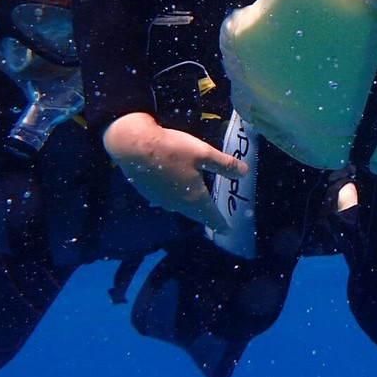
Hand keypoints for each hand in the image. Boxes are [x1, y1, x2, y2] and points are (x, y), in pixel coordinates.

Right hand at [102, 112, 247, 231]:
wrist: (131, 145)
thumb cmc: (171, 149)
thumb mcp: (203, 153)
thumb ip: (224, 165)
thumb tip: (245, 173)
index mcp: (193, 198)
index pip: (211, 216)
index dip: (221, 224)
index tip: (228, 231)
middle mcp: (177, 204)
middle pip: (196, 213)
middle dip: (207, 216)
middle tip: (215, 219)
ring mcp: (161, 200)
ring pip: (181, 207)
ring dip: (191, 207)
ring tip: (199, 205)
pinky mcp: (148, 192)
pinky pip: (168, 199)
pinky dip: (177, 197)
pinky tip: (176, 190)